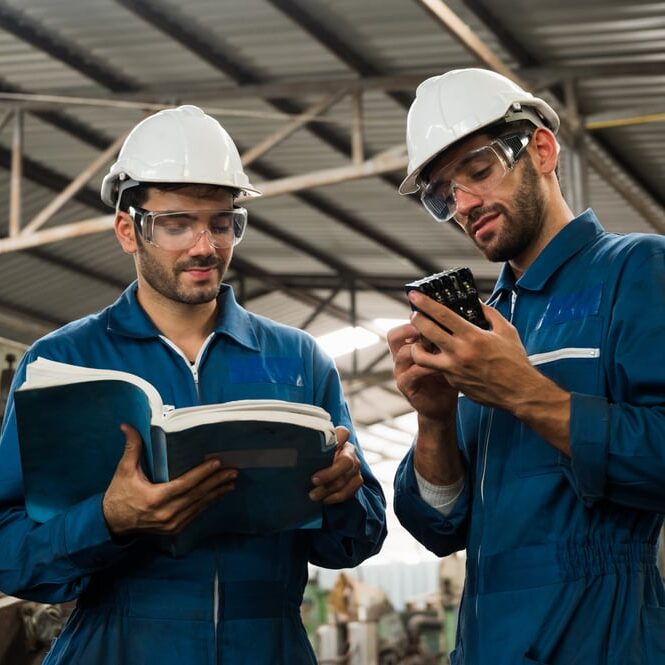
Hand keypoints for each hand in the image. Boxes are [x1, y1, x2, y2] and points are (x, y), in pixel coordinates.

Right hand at [102, 424, 237, 537]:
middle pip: (197, 495)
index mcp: (155, 498)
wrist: (111, 524)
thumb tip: (128, 425)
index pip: (185, 484)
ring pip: (199, 506)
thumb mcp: (123, 471)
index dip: (202, 473)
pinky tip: (218, 494)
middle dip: (217, 482)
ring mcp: (172, 524)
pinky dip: (207, 503)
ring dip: (216, 493)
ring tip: (231, 481)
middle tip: (233, 471)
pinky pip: (195, 514)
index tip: (217, 463)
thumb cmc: (119, 495)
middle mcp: (166, 513)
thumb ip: (132, 448)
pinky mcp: (174, 529)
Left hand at [309, 426, 362, 503]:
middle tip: (313, 480)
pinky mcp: (357, 480)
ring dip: (328, 489)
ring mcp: (355, 466)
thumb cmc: (312, 458)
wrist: (319, 474)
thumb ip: (307, 448)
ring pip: (346, 479)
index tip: (320, 447)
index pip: (343, 434)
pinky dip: (335, 497)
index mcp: (340, 439)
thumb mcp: (309, 450)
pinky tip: (323, 499)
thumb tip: (287, 453)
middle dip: (329, 473)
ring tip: (312, 495)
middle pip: (346, 462)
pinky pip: (349, 491)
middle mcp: (350, 451)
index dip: (336, 439)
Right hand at [387, 320, 457, 421]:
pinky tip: (441, 366)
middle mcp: (401, 357)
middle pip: (393, 336)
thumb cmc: (445, 377)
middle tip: (427, 327)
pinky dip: (426, 367)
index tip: (429, 313)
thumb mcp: (444, 355)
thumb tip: (455, 320)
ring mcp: (401, 372)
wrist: (442, 405)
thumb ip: (443, 340)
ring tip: (439, 346)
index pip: (402, 327)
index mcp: (408, 347)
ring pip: (403, 353)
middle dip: (410, 329)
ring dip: (422, 348)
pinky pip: (412, 372)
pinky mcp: (405, 386)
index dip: (413, 320)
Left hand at [407, 292, 535, 409]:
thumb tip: (477, 302)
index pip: (442, 315)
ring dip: (417, 346)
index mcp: (473, 337)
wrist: (519, 392)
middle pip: (426, 331)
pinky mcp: (452, 382)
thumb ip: (489, 314)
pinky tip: (441, 356)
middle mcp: (460, 353)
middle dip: (416, 319)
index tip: (415, 295)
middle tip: (414, 314)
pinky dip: (437, 360)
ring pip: (421, 356)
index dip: (425, 303)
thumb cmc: (514, 362)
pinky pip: (437, 369)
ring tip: (420, 340)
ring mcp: (453, 369)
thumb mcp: (506, 331)